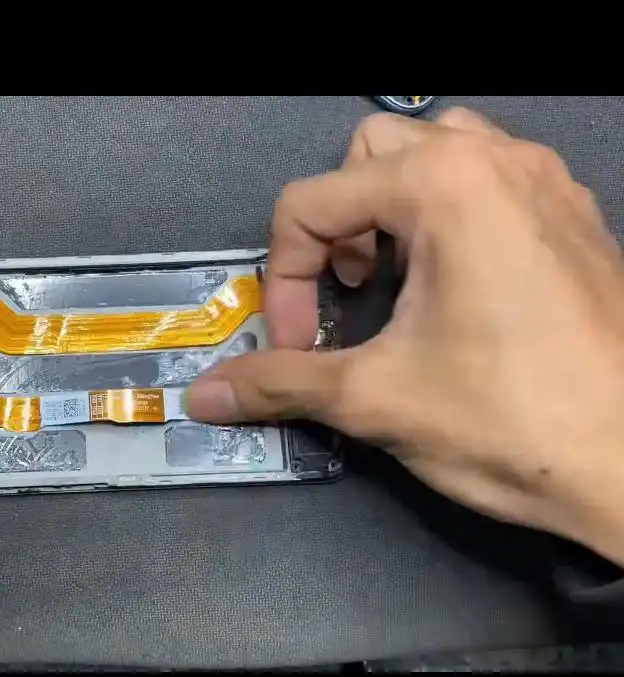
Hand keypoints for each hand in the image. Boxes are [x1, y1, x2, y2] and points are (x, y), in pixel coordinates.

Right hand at [185, 108, 623, 565]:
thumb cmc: (511, 420)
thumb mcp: (374, 398)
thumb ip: (279, 383)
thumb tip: (205, 394)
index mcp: (444, 185)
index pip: (311, 202)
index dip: (284, 280)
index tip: (298, 345)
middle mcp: (498, 162)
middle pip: (369, 153)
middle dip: (337, 225)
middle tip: (347, 295)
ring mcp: (545, 184)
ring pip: (435, 153)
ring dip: (391, 209)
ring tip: (394, 281)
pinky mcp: (573, 219)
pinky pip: (489, 182)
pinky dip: (447, 218)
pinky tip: (452, 292)